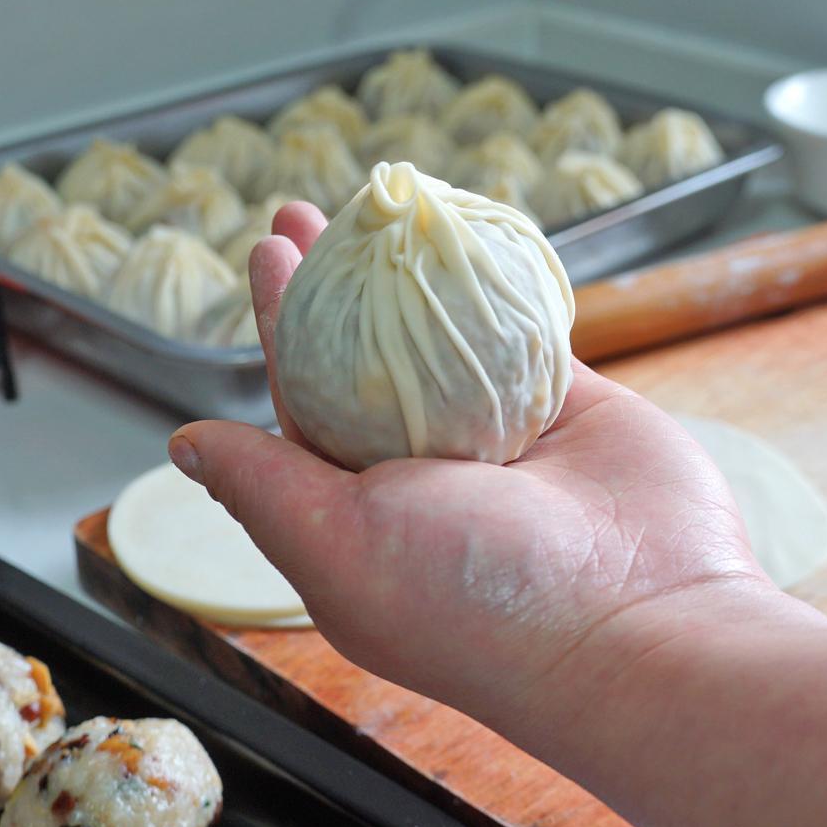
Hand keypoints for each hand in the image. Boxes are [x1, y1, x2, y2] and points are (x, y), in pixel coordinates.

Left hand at [169, 202, 819, 727]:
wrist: (641, 622)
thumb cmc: (477, 602)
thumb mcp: (337, 546)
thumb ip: (261, 486)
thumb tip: (185, 444)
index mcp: (356, 520)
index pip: (301, 402)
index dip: (281, 323)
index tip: (269, 253)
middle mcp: (425, 482)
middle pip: (364, 359)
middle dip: (332, 282)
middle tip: (307, 213)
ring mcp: (501, 445)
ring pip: (442, 339)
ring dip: (409, 272)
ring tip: (381, 204)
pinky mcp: (572, 413)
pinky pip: (525, 335)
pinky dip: (496, 288)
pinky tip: (463, 238)